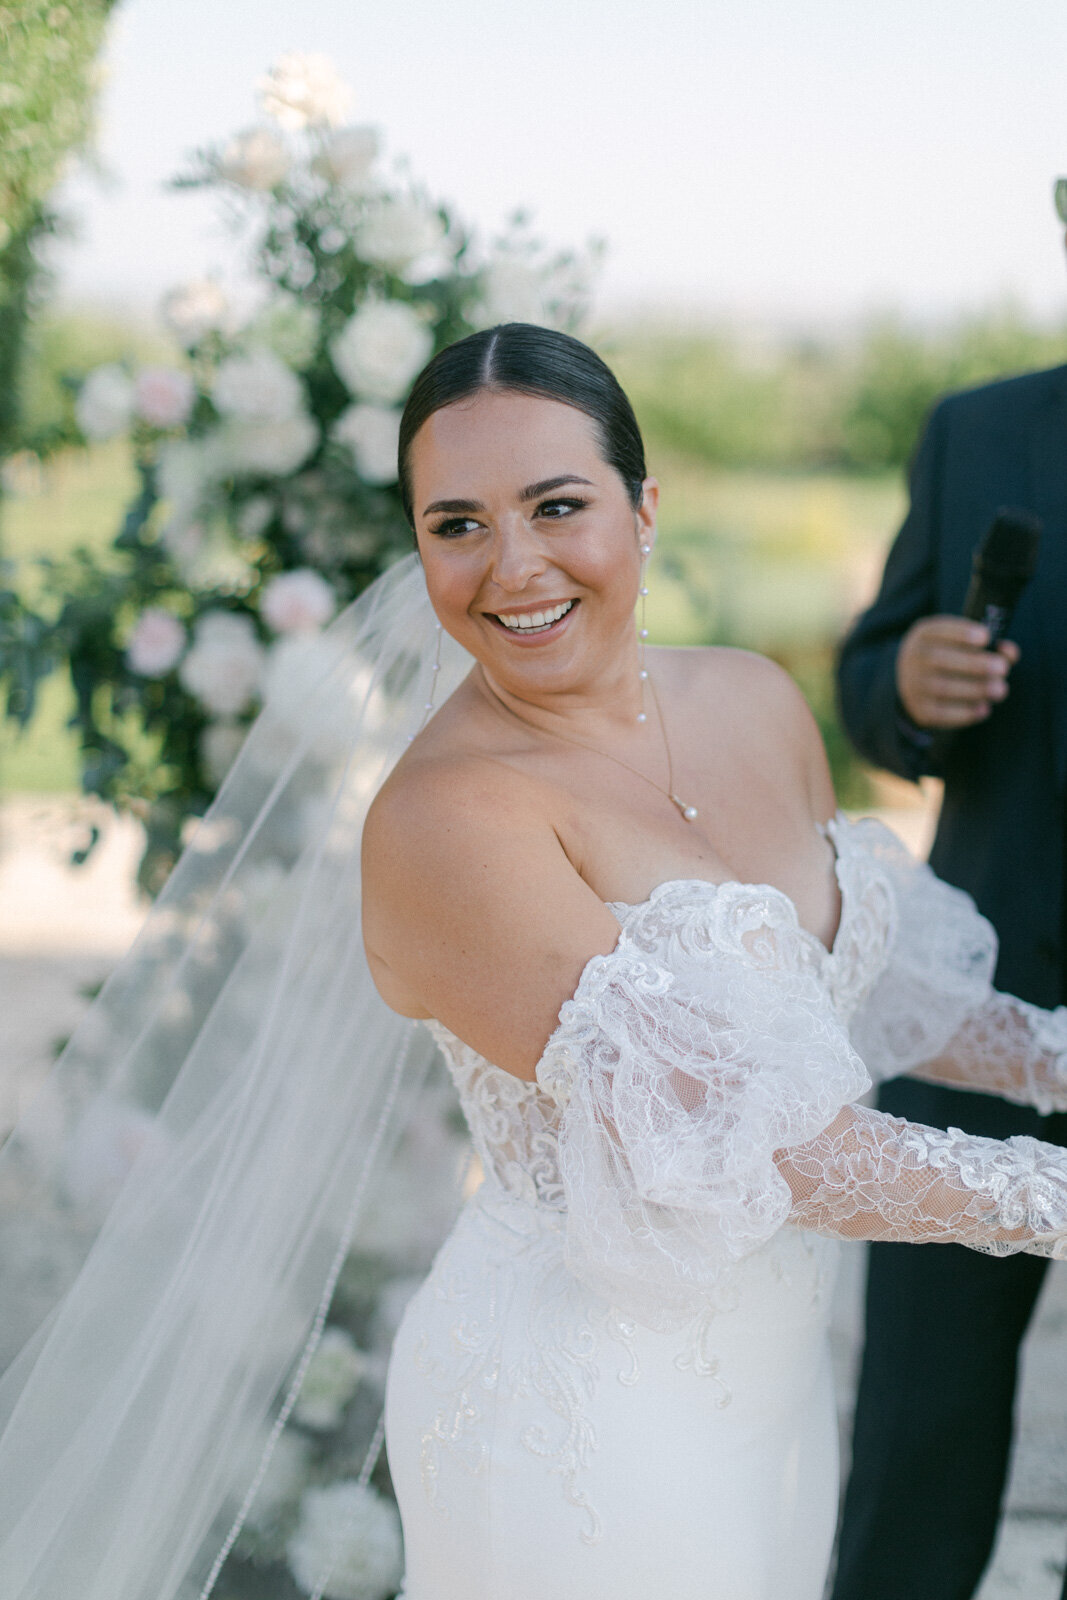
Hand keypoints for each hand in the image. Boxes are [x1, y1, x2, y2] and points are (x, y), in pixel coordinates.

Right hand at [896, 616, 1019, 729]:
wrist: (914, 684)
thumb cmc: (949, 657)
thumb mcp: (961, 643)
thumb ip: (988, 645)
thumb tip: (1010, 653)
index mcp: (925, 635)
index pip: (939, 630)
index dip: (962, 633)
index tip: (986, 637)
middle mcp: (913, 658)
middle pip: (941, 660)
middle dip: (975, 664)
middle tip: (1002, 669)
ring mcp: (913, 685)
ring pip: (943, 688)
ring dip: (976, 689)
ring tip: (1000, 690)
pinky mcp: (920, 710)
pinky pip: (941, 714)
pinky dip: (965, 713)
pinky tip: (984, 709)